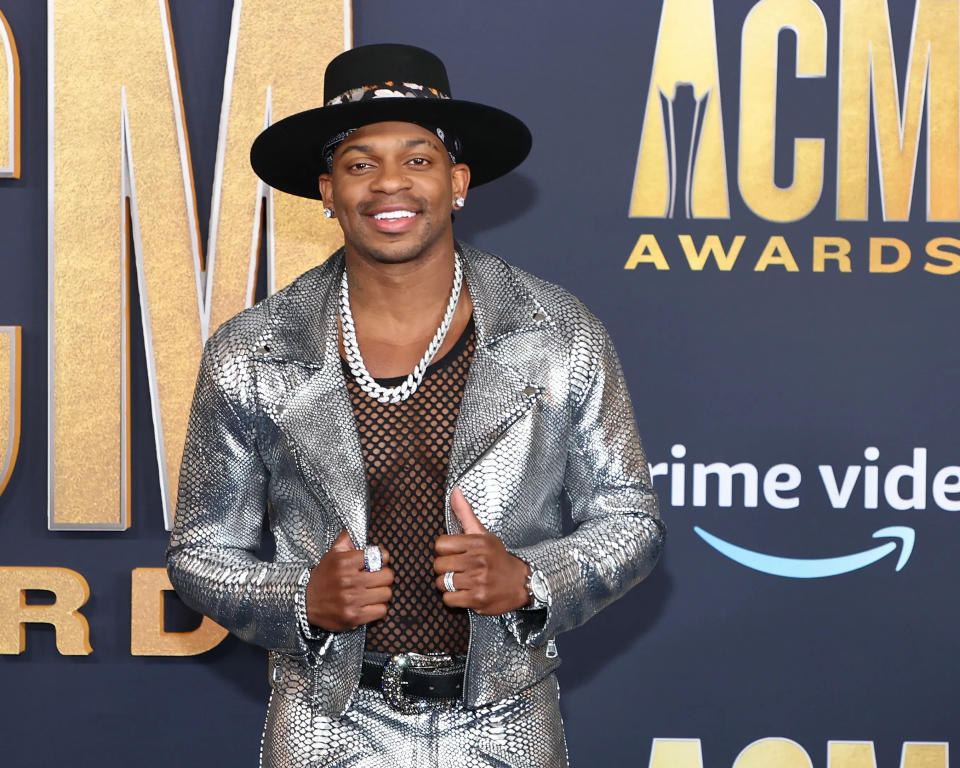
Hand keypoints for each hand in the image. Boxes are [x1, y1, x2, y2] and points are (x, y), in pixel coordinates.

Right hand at [305, 529, 393, 631]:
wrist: (305, 602)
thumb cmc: (322, 577)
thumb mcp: (332, 554)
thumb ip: (346, 540)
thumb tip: (357, 528)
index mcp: (345, 562)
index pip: (380, 555)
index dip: (382, 558)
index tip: (379, 562)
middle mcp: (349, 581)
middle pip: (388, 576)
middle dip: (384, 576)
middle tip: (377, 578)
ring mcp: (352, 600)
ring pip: (386, 593)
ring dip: (382, 592)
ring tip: (372, 591)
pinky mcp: (354, 617)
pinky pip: (381, 610)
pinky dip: (378, 608)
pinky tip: (369, 604)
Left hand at [433, 487, 530, 614]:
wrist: (520, 583)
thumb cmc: (497, 557)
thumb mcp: (484, 534)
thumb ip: (465, 513)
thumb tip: (454, 490)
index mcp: (478, 542)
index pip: (441, 544)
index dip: (444, 550)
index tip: (454, 553)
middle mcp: (478, 560)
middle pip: (439, 565)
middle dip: (444, 568)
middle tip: (457, 568)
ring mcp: (478, 580)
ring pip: (442, 583)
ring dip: (448, 584)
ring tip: (461, 581)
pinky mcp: (477, 599)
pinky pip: (449, 599)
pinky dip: (453, 598)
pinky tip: (464, 592)